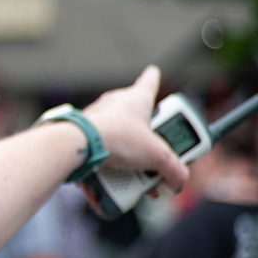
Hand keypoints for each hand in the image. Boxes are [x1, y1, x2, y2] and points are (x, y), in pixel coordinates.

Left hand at [82, 65, 188, 193]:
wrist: (77, 145)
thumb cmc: (118, 138)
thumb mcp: (156, 156)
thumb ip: (173, 168)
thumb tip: (179, 180)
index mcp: (136, 98)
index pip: (149, 82)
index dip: (153, 79)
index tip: (153, 73)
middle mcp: (113, 104)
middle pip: (134, 118)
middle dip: (145, 141)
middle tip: (154, 158)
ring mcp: (94, 118)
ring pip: (114, 138)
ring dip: (125, 160)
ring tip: (131, 181)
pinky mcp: (79, 135)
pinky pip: (95, 151)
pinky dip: (103, 167)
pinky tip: (107, 184)